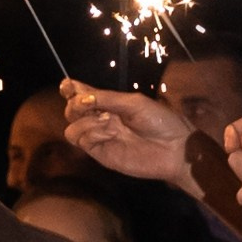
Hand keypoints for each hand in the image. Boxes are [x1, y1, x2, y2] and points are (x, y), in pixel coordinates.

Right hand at [60, 82, 199, 191]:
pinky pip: (83, 142)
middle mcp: (101, 119)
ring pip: (72, 129)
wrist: (174, 148)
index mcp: (109, 103)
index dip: (69, 89)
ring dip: (84, 122)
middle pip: (71, 111)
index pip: (81, 94)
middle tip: (89, 105)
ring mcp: (100, 138)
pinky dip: (92, 135)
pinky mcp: (102, 154)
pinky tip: (109, 134)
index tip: (67, 86)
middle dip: (74, 106)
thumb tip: (79, 99)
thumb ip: (106, 99)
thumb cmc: (160, 121)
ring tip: (106, 123)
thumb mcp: (134, 103)